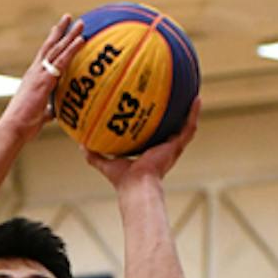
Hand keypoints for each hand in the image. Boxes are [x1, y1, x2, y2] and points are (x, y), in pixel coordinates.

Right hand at [0, 14, 84, 144]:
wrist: (14, 128)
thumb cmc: (24, 126)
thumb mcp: (39, 116)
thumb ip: (47, 110)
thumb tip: (54, 112)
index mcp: (32, 79)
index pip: (43, 57)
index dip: (51, 43)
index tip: (57, 31)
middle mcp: (34, 72)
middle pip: (49, 47)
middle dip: (60, 32)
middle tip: (69, 18)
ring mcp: (39, 74)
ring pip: (57, 49)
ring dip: (69, 35)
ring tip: (80, 23)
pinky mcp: (45, 80)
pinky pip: (62, 60)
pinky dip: (72, 48)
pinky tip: (81, 39)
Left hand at [84, 96, 200, 186]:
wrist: (136, 186)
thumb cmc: (123, 180)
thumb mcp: (105, 163)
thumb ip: (94, 154)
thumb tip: (80, 143)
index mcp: (149, 153)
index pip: (152, 134)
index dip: (153, 122)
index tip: (152, 108)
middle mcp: (162, 149)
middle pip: (170, 127)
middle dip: (173, 113)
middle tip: (174, 95)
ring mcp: (172, 148)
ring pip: (184, 125)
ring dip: (189, 110)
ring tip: (193, 92)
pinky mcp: (177, 147)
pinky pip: (189, 128)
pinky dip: (194, 114)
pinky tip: (197, 99)